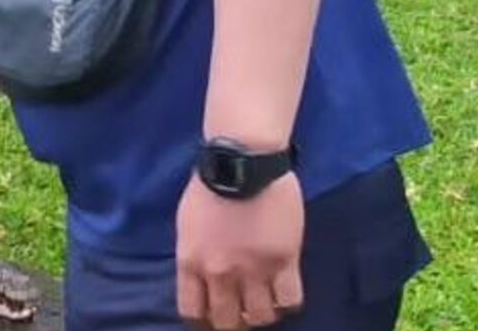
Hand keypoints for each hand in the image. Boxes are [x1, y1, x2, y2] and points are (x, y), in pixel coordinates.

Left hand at [176, 172, 303, 329]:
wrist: (241, 162)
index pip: (192, 312)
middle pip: (228, 321)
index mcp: (191, 262)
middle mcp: (220, 273)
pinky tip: (284, 290)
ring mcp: (253, 269)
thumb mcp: (187, 224)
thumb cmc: (210, 185)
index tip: (212, 314)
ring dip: (262, 312)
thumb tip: (201, 278)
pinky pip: (290, 301)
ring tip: (265, 299)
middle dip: (234, 320)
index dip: (204, 319)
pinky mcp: (284, 261)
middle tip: (241, 309)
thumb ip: (194, 255)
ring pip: (261, 316)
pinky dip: (288, 302)